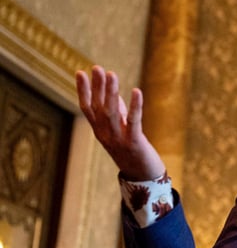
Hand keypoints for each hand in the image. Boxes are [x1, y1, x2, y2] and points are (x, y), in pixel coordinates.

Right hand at [76, 65, 165, 180]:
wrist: (144, 179)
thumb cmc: (133, 152)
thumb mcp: (122, 131)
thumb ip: (118, 113)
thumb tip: (113, 94)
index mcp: (100, 131)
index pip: (87, 108)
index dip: (83, 91)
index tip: (80, 72)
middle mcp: (106, 135)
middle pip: (98, 107)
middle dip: (97, 87)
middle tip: (97, 68)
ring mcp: (119, 140)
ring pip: (112, 113)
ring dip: (111, 92)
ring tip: (111, 74)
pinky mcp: (135, 143)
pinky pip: (134, 122)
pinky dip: (135, 106)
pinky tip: (136, 91)